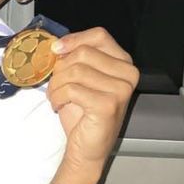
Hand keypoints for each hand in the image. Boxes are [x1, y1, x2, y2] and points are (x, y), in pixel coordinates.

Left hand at [47, 27, 138, 175]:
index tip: (56, 50)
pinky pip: (72, 88)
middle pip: (84, 53)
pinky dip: (58, 96)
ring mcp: (121, 89)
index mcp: (123, 63)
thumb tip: (57, 45)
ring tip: (56, 97)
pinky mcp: (108, 104)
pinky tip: (59, 105)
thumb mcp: (79, 79)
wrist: (86, 148)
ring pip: (75, 70)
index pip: (99, 35)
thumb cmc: (82, 114)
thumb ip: (75, 58)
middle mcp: (128, 74)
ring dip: (56, 85)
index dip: (74, 39)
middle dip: (61, 68)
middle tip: (55, 85)